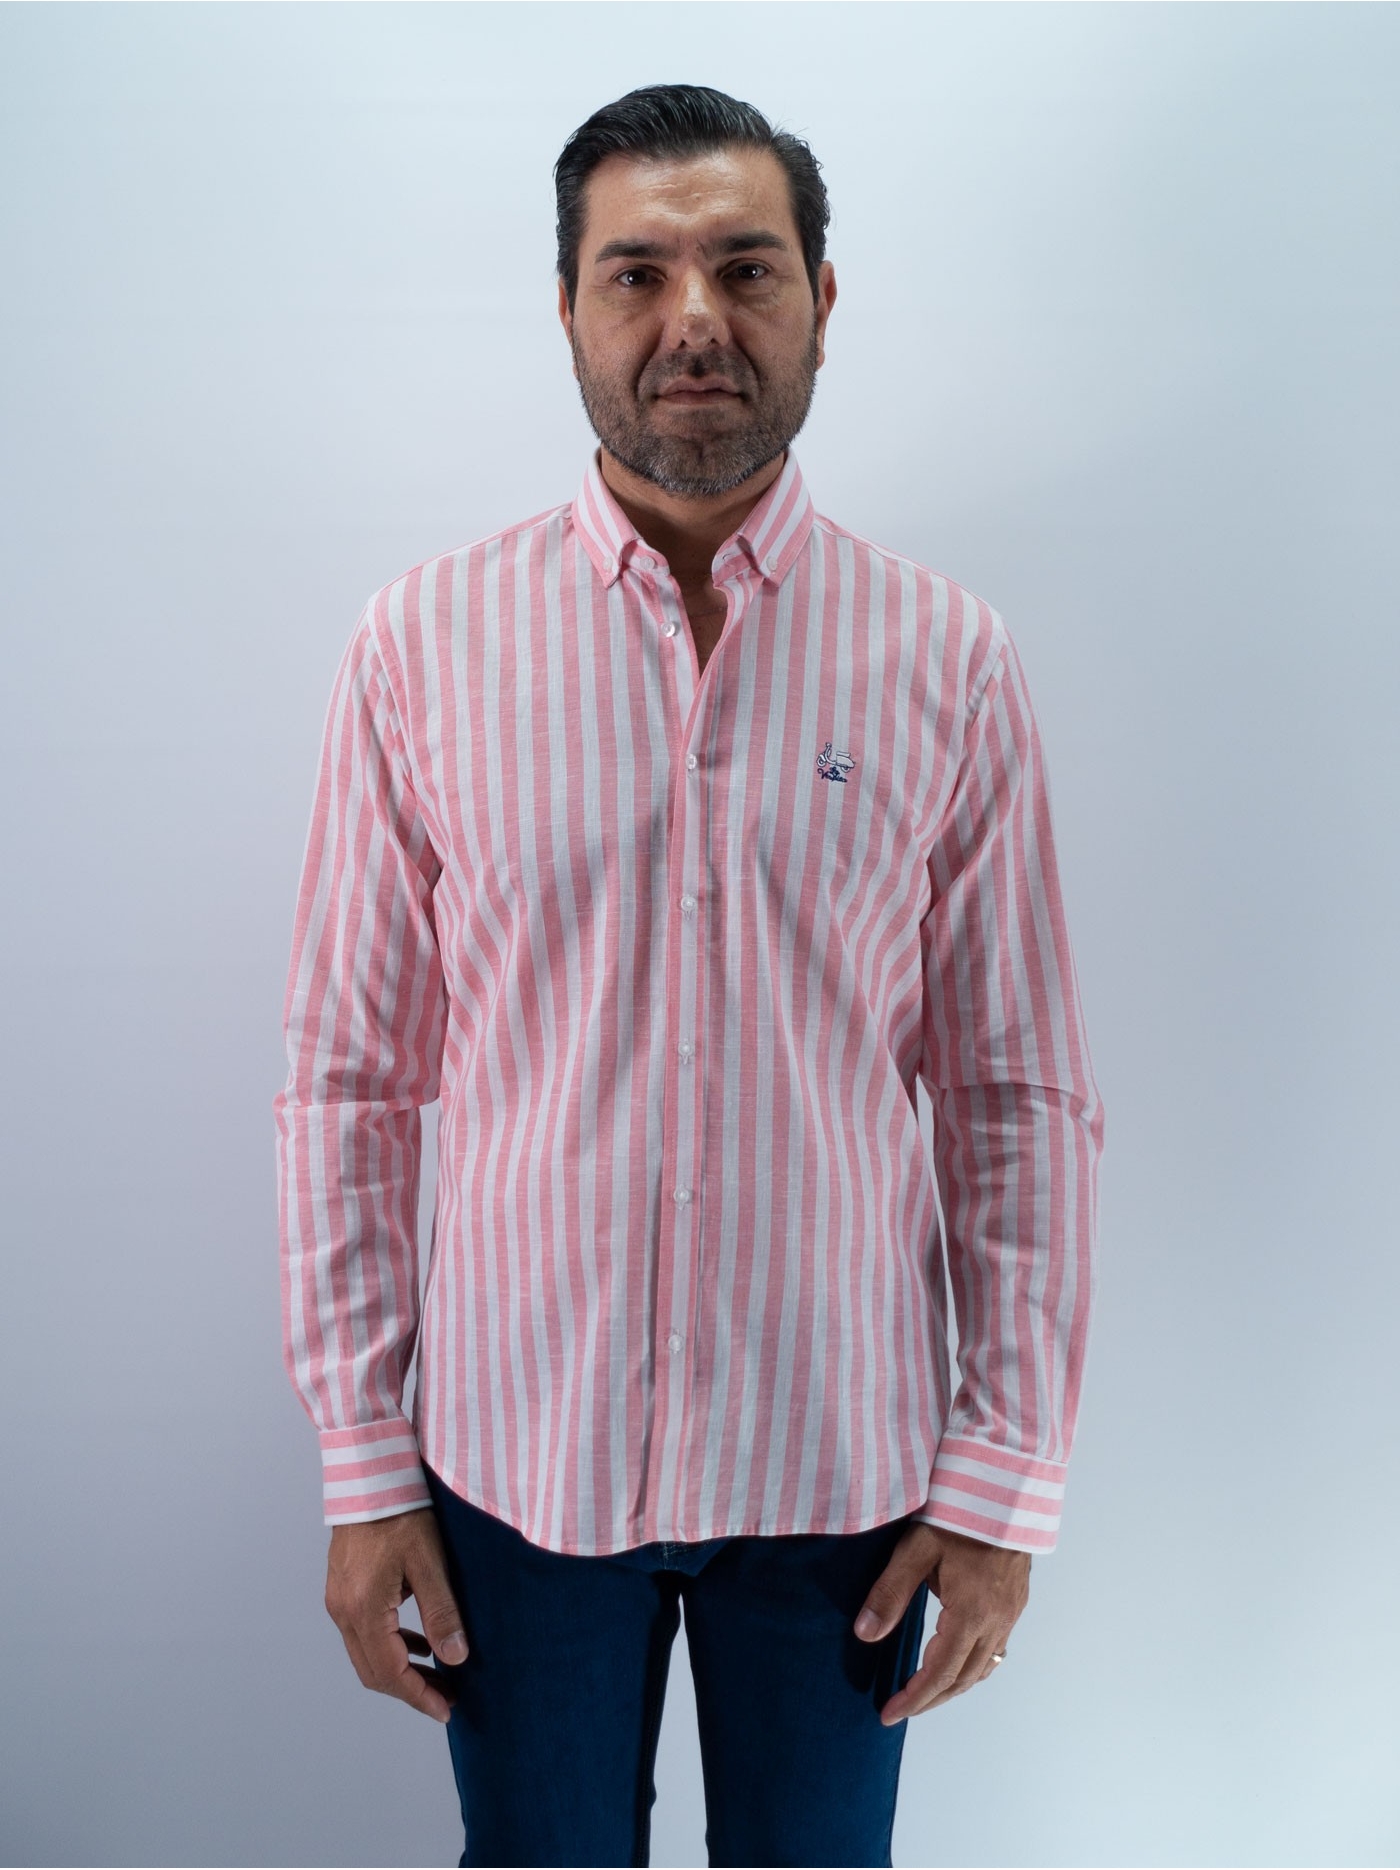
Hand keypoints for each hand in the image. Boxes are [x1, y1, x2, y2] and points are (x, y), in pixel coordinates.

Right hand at [324, 1506, 468, 1723]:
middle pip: (373, 1672)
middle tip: (447, 1698)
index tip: (446, 1710)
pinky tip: (418, 1643)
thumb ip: (442, 1612)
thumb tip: (455, 1658)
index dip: (419, 1696)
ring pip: (367, 1655)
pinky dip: (390, 1646)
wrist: (369, 1476)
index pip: (390, 1673)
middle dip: (410, 1690)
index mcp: (364, 1609)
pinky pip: (364, 1633)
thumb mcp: (429, 1561)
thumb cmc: (401, 1511)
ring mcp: (339, 1601)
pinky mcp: (343, 1589)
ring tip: (438, 1676)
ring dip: (400, 1671)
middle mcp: (343, 1611)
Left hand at [854, 1520, 1030, 1722]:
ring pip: (984, 1667)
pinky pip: (997, 1649)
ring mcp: (1011, 1612)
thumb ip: (890, 1592)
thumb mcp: (917, 1548)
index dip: (914, 1697)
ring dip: (954, 1686)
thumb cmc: (959, 1512)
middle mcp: (996, 1621)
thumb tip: (864, 1635)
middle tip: (900, 1709)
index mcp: (971, 1613)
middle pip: (964, 1679)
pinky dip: (974, 1665)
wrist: (1006, 1486)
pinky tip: (958, 1660)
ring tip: (924, 1692)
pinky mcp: (1016, 1601)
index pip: (940, 1673)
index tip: (889, 1713)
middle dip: (930, 1699)